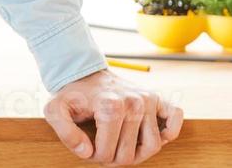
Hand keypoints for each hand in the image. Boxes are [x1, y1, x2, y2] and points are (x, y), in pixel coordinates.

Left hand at [43, 68, 182, 164]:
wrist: (85, 73)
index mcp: (109, 105)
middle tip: (103, 149)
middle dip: (114, 158)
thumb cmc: (73, 95)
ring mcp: (147, 99)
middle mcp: (133, 102)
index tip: (88, 147)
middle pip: (130, 153)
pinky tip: (151, 134)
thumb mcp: (56, 110)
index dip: (95, 156)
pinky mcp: (158, 98)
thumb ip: (65, 132)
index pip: (107, 153)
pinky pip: (176, 118)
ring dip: (138, 154)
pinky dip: (169, 131)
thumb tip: (87, 152)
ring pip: (154, 145)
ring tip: (121, 146)